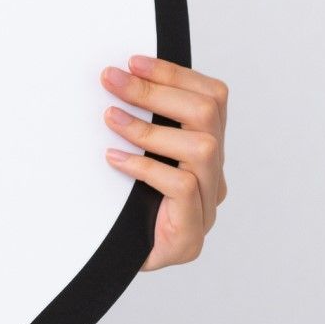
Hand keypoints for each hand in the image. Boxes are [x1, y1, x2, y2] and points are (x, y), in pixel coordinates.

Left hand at [102, 54, 230, 270]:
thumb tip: (115, 76)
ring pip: (203, 149)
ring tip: (110, 119)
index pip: (212, 98)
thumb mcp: (133, 152)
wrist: (113, 262)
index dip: (174, 75)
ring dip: (150, 128)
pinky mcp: (191, 234)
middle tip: (111, 80)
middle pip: (208, 115)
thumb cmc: (123, 204)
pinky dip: (145, 167)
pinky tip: (115, 159)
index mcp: (207, 151)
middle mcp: (214, 176)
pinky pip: (182, 187)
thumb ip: (139, 120)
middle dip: (156, 92)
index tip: (133, 62)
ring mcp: (208, 206)